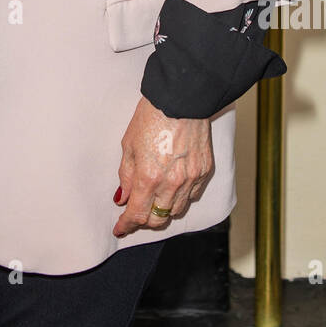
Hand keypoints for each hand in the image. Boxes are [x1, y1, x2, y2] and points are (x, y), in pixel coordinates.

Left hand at [113, 96, 213, 236]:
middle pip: (158, 218)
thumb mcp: (129, 145)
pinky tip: (173, 187)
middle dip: (144, 220)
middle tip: (135, 213)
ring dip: (163, 209)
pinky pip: (192, 195)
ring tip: (154, 199)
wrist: (181, 98)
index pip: (137, 214)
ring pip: (177, 210)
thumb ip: (126, 175)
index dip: (126, 225)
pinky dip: (181, 197)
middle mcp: (172, 183)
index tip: (120, 228)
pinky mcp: (205, 171)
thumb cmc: (152, 116)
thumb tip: (123, 197)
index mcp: (149, 177)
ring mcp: (191, 178)